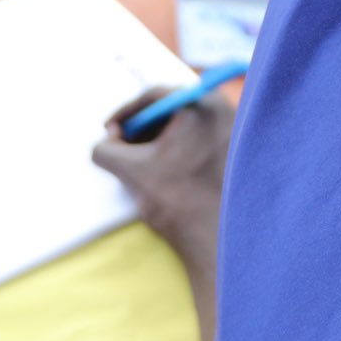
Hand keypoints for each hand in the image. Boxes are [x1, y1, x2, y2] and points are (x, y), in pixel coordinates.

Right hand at [93, 87, 231, 340]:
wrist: (223, 243)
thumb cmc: (181, 202)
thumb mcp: (132, 171)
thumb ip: (105, 150)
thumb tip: (101, 145)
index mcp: (202, 105)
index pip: (154, 96)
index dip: (124, 113)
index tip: (107, 131)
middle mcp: (225, 112)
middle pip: (172, 110)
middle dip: (142, 130)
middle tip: (122, 149)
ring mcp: (236, 135)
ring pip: (186, 129)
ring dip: (159, 144)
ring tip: (143, 169)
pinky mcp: (238, 157)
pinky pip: (201, 145)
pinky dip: (179, 155)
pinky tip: (169, 180)